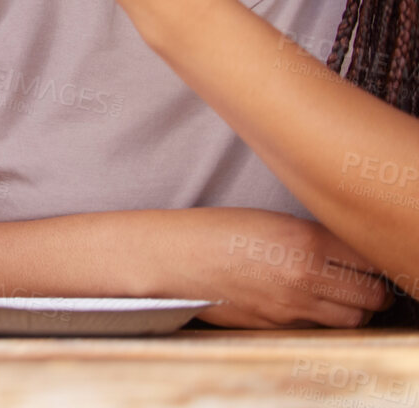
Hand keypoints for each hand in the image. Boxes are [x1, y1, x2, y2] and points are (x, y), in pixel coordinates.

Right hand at [157, 208, 388, 327]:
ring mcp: (290, 307)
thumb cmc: (216, 230)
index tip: (369, 258)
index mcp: (305, 241)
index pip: (370, 261)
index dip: (375, 260)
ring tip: (343, 295)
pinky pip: (318, 327)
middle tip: (367, 280)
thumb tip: (351, 256)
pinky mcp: (276, 326)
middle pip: (372, 296)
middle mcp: (304, 277)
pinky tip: (308, 302)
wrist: (173, 257)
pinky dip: (323, 319)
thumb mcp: (272, 220)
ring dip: (356, 309)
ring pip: (352, 319)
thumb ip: (315, 238)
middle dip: (376, 290)